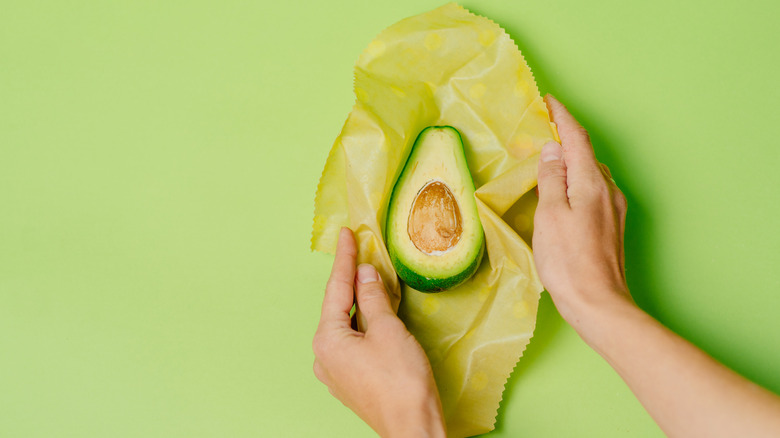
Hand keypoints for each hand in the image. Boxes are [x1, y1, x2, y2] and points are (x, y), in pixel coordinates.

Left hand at [312, 228, 445, 437]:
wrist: (412, 428)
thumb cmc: (401, 380)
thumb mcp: (388, 330)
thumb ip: (374, 297)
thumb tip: (365, 273)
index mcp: (327, 340)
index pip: (336, 289)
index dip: (344, 259)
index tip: (346, 234)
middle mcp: (324, 357)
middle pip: (338, 308)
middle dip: (352, 281)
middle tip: (360, 251)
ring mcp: (335, 373)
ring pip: (347, 326)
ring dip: (360, 304)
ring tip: (372, 280)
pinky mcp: (351, 383)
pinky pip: (354, 343)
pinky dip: (365, 325)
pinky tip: (376, 315)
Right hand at [533, 94, 632, 340]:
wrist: (598, 303)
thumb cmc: (568, 261)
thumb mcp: (550, 215)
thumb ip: (551, 179)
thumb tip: (551, 151)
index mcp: (592, 183)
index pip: (577, 139)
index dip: (562, 118)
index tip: (548, 102)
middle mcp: (608, 191)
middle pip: (586, 155)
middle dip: (564, 141)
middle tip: (540, 134)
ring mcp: (613, 210)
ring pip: (590, 174)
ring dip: (570, 164)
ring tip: (547, 165)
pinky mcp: (611, 227)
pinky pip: (593, 192)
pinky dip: (576, 184)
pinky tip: (562, 196)